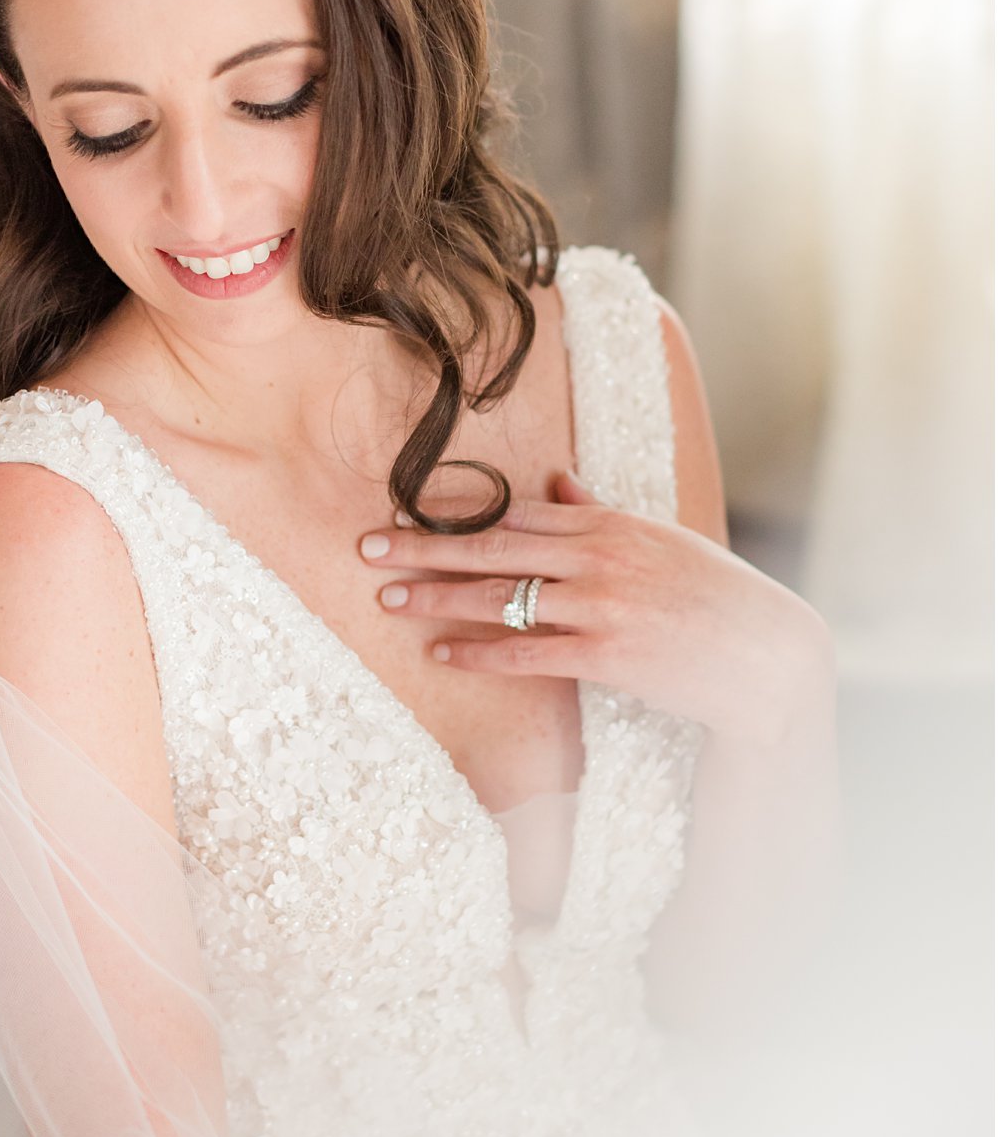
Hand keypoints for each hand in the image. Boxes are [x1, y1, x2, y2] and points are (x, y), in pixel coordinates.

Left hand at [360, 471, 833, 746]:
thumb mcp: (660, 538)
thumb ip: (599, 511)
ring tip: (388, 599)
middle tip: (369, 545)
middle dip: (424, 545)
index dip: (456, 513)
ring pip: (500, 597)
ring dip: (438, 597)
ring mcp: (600, 605)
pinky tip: (441, 653)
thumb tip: (555, 481)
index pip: (517, 511)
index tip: (405, 510)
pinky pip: (526, 652)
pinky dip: (479, 652)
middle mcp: (599, 556)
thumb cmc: (714, 595)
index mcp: (610, 522)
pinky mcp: (605, 654)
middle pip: (493, 546)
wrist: (766, 655)